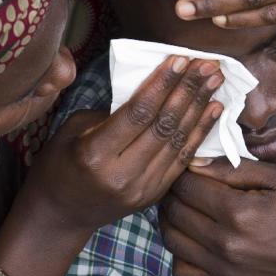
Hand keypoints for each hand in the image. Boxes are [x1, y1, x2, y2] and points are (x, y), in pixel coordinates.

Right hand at [19, 56, 224, 234]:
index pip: (137, 114)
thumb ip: (110, 112)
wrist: (60, 215)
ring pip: (178, 142)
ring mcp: (141, 189)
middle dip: (188, 91)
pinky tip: (213, 111)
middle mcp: (121, 175)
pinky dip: (199, 133)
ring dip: (199, 108)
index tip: (179, 59)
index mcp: (94, 154)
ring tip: (215, 81)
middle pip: (163, 126)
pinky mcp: (154, 196)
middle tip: (207, 65)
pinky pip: (182, 160)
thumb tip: (149, 89)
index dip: (162, 85)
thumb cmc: (59, 164)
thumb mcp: (72, 130)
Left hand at [160, 159, 275, 275]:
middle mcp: (224, 243)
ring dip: (171, 219)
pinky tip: (193, 239)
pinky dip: (179, 253)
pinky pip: (182, 271)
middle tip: (184, 184)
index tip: (187, 168)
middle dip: (173, 192)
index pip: (186, 185)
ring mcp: (222, 269)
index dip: (181, 172)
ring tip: (185, 208)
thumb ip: (234, 169)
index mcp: (238, 211)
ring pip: (171, 239)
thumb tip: (193, 163)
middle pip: (174, 210)